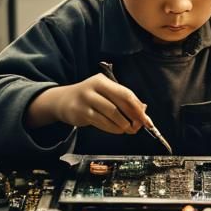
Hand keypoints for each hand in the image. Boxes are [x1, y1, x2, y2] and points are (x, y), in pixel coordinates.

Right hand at [30, 74, 148, 134]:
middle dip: (132, 116)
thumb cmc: (90, 96)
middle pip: (119, 103)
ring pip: (111, 114)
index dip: (137, 106)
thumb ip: (122, 99)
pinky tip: (118, 130)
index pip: (125, 93)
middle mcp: (94, 88)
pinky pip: (102, 122)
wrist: (63, 100)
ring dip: (123, 124)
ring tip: (129, 129)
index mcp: (103, 80)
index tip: (146, 118)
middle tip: (140, 126)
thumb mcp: (105, 92)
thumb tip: (143, 109)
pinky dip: (113, 128)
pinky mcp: (81, 113)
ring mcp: (86, 100)